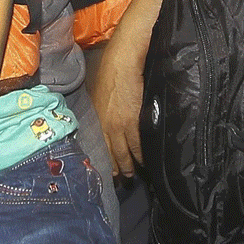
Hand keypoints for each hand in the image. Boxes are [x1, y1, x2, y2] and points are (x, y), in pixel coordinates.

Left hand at [89, 46, 146, 178]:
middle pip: (111, 153)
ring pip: (124, 152)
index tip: (108, 171)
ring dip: (130, 165)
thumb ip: (104, 111)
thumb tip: (110, 119)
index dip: (105, 159)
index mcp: (97, 119)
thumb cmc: (111, 74)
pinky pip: (137, 144)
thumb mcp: (100, 95)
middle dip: (117, 168)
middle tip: (122, 180)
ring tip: (134, 175)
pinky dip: (141, 155)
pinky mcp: (132, 122)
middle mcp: (105, 125)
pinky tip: (145, 161)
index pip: (100, 145)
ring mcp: (119, 125)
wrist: (122, 63)